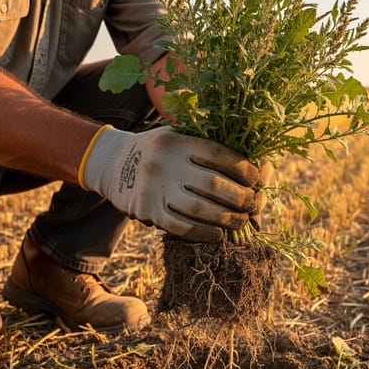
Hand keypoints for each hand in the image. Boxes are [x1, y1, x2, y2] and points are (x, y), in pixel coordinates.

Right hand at [81, 126, 263, 241]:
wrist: (112, 164)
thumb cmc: (158, 150)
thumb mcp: (177, 134)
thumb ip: (207, 145)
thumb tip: (253, 164)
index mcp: (176, 141)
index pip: (217, 154)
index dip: (242, 168)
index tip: (256, 178)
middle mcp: (164, 163)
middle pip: (212, 184)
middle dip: (240, 197)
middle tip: (253, 203)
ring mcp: (154, 189)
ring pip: (199, 209)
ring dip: (227, 218)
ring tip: (241, 221)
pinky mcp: (147, 211)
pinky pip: (180, 227)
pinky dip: (203, 233)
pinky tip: (218, 234)